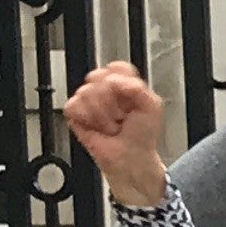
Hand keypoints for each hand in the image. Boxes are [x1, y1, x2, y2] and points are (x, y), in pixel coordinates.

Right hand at [65, 63, 170, 208]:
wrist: (130, 159)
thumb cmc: (142, 136)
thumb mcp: (152, 108)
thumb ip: (139, 88)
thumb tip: (116, 81)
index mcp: (123, 83)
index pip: (116, 67)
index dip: (121, 82)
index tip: (129, 98)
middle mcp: (104, 88)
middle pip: (98, 76)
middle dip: (112, 101)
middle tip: (121, 115)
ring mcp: (88, 100)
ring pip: (86, 92)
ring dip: (102, 115)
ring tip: (111, 125)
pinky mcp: (74, 113)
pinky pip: (73, 106)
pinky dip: (87, 120)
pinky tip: (96, 128)